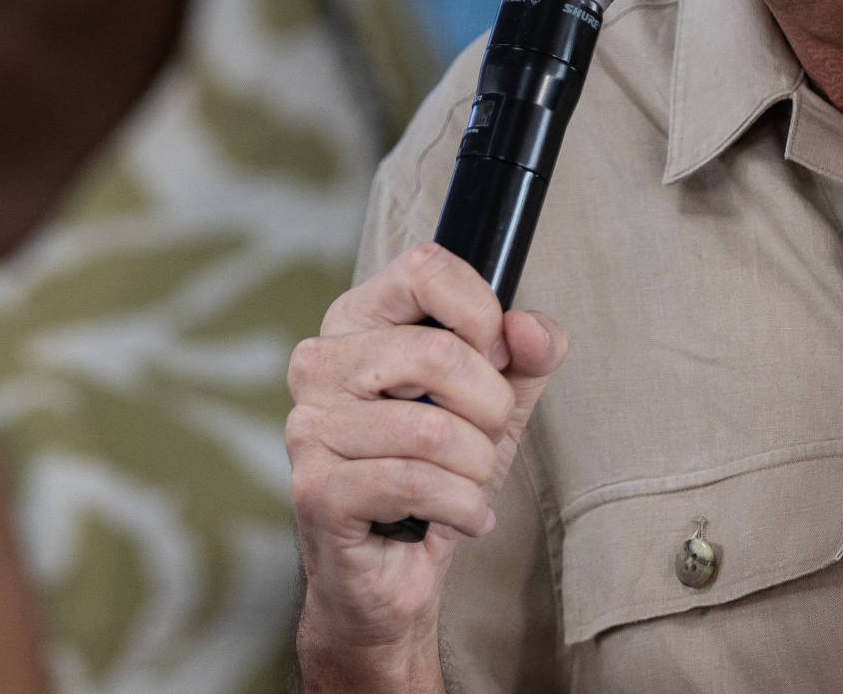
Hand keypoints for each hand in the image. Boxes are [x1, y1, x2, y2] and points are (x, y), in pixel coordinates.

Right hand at [287, 243, 568, 691]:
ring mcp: (310, 427)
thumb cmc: (437, 474)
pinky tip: (462, 517)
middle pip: (439, 353)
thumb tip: (532, 331)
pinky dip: (463, 507)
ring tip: (467, 485)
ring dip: (477, 469)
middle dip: (489, 409)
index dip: (482, 314)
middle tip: (483, 440)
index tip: (495, 359)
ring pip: (435, 430)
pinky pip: (418, 484)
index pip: (425, 269)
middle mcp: (320, 363)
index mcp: (356, 322)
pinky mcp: (317, 488)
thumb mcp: (496, 402)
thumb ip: (526, 353)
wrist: (389, 574)